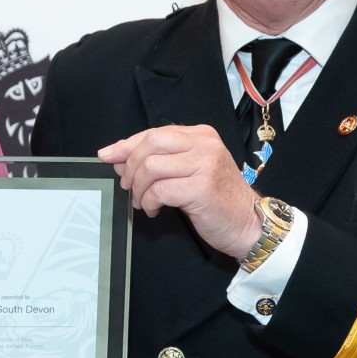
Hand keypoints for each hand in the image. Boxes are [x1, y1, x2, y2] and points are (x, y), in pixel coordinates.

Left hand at [98, 126, 260, 258]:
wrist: (248, 223)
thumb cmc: (219, 199)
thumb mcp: (192, 170)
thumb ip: (163, 160)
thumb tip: (121, 158)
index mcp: (201, 136)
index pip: (154, 133)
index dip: (126, 145)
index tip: (108, 155)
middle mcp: (205, 145)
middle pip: (150, 144)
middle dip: (130, 167)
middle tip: (128, 186)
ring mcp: (205, 165)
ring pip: (151, 167)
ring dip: (138, 188)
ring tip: (143, 201)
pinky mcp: (201, 188)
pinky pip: (159, 191)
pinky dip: (149, 202)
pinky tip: (154, 209)